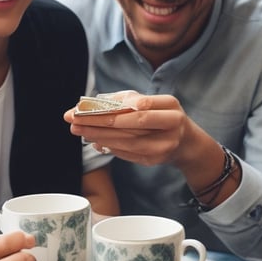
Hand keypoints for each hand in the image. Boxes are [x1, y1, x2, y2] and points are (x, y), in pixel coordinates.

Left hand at [64, 93, 200, 166]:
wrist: (186, 143)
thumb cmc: (163, 117)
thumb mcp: (154, 102)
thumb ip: (128, 99)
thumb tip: (96, 103)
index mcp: (170, 106)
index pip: (139, 106)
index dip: (112, 107)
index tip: (89, 107)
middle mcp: (171, 126)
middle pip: (131, 124)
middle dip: (99, 122)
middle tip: (75, 120)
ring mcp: (164, 146)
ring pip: (127, 141)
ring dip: (100, 136)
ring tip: (79, 130)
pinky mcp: (154, 160)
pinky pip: (127, 153)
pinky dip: (109, 147)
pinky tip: (95, 141)